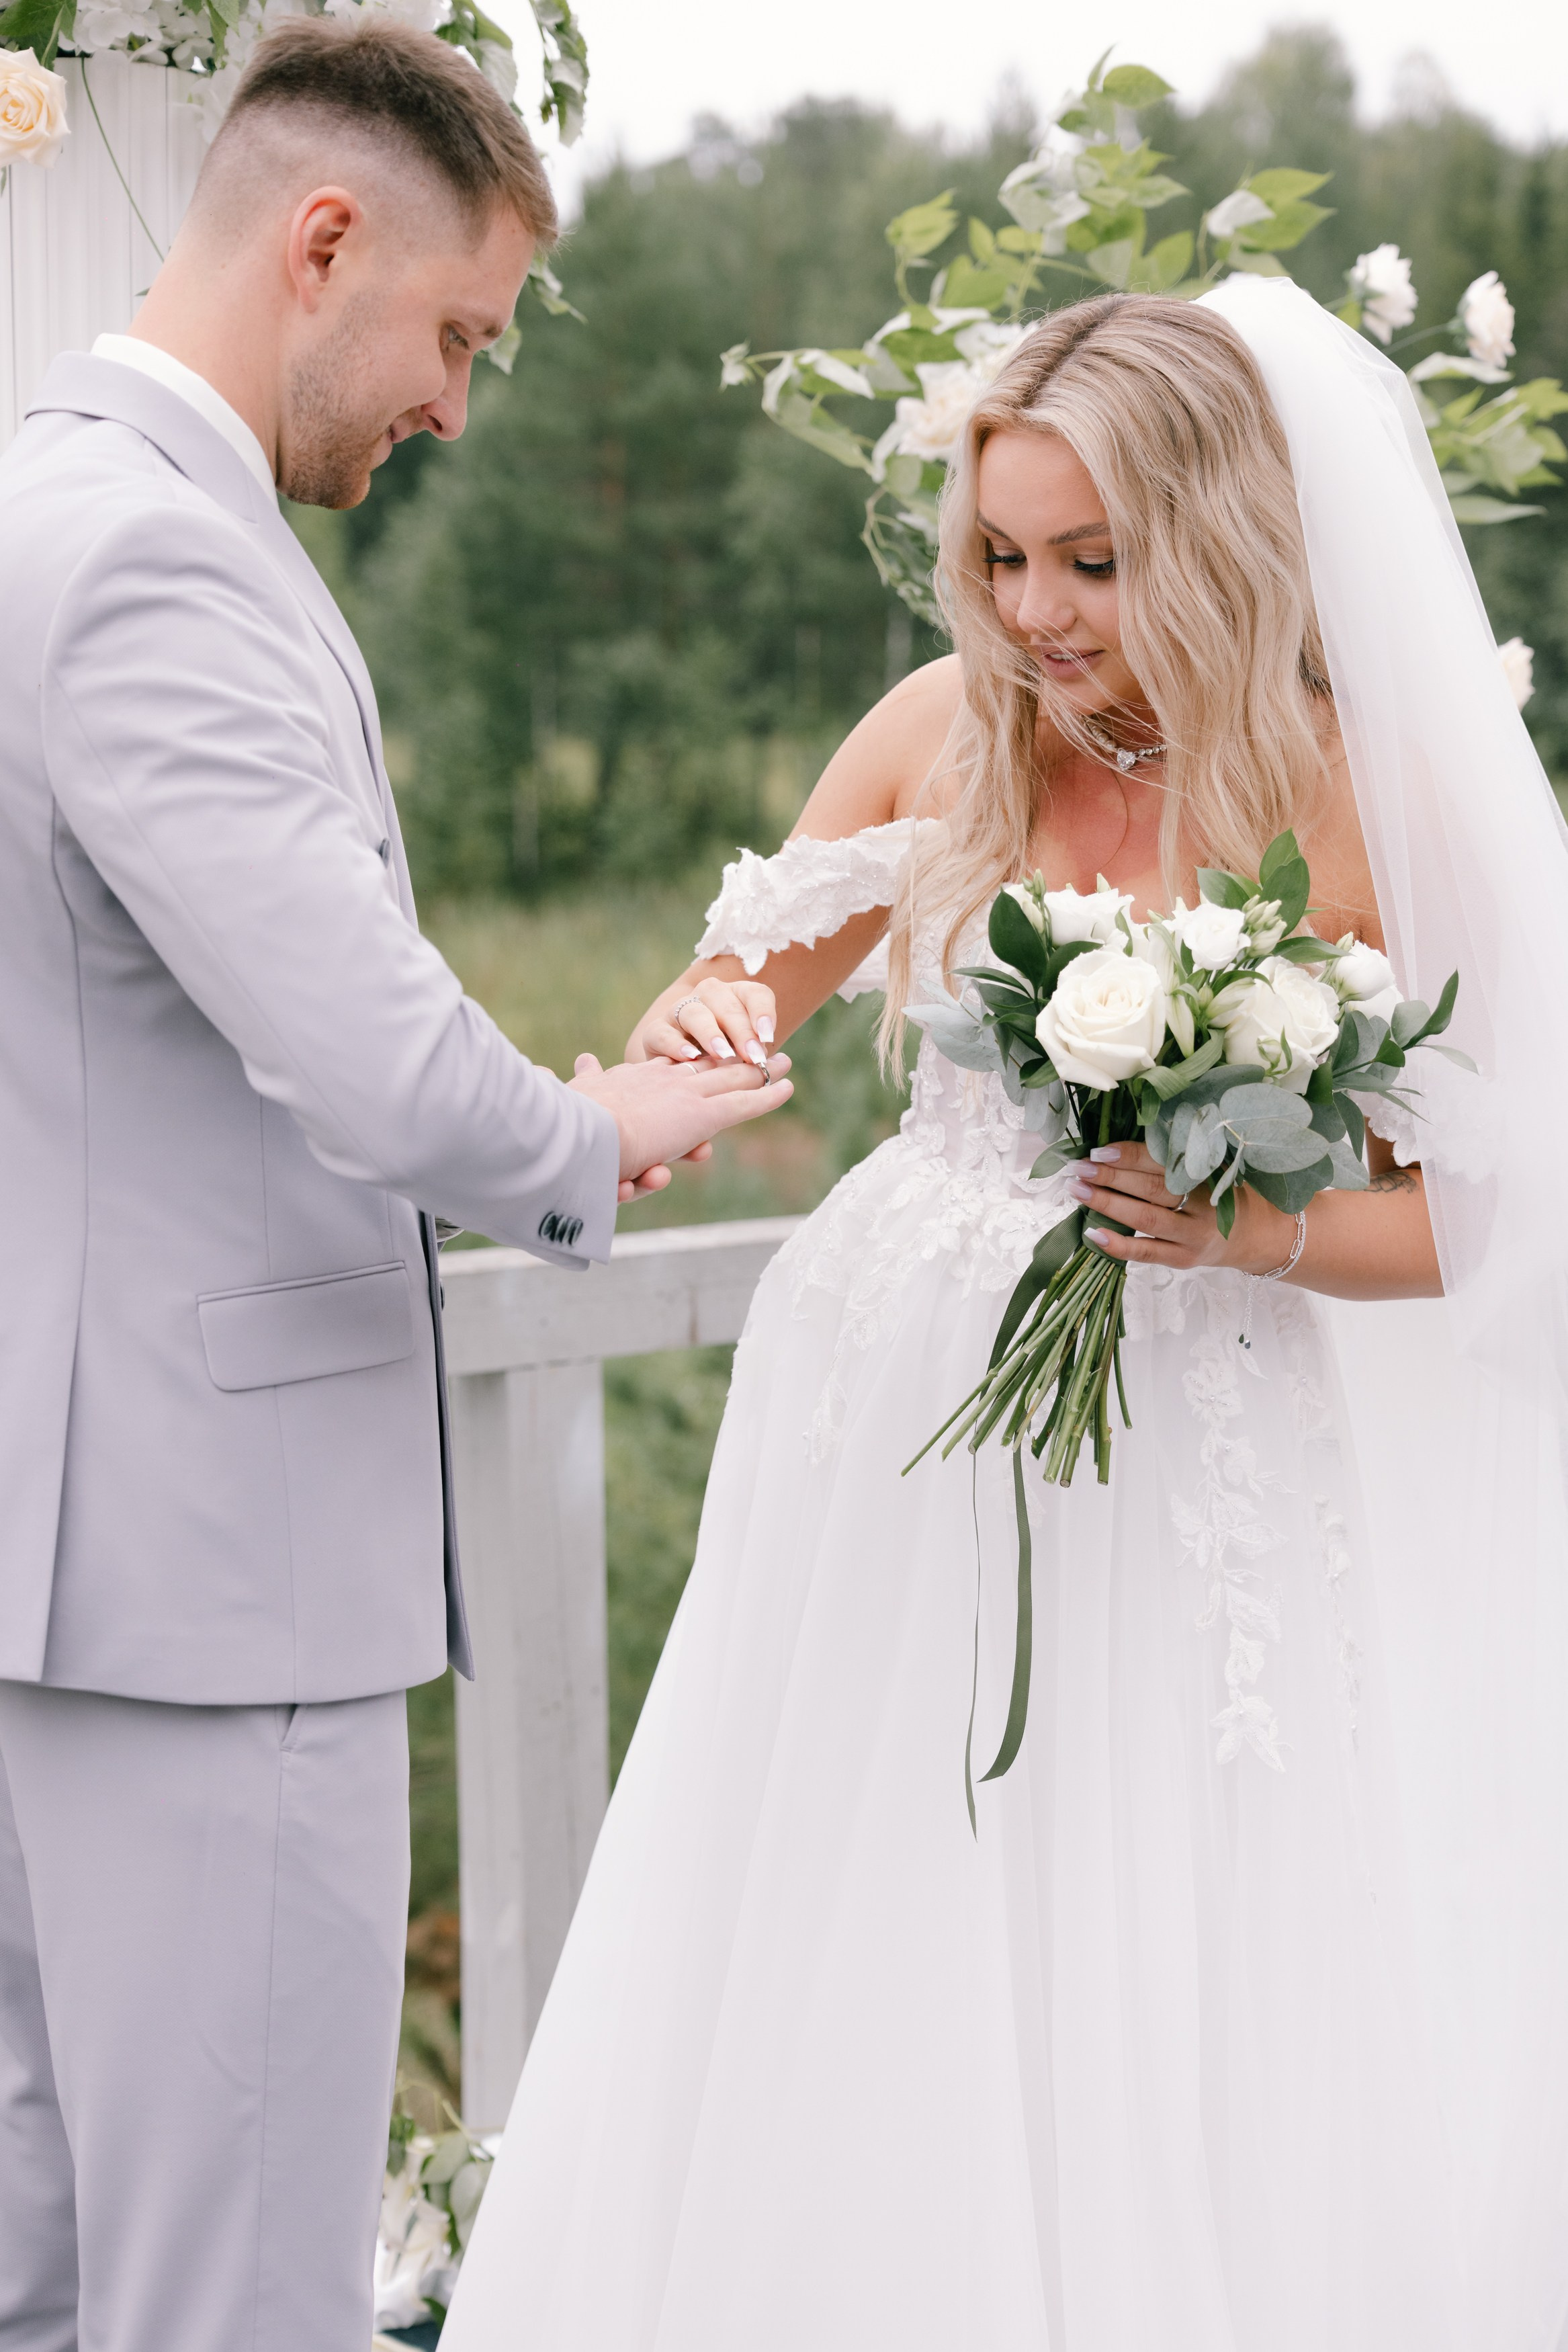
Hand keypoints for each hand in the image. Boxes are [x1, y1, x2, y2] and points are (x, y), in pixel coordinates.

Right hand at [569, 1048, 791, 1201]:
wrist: (579, 1136)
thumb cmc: (569, 1124)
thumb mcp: (578, 1095)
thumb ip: (585, 1078)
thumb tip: (582, 1059)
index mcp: (635, 1080)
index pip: (671, 1068)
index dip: (692, 1061)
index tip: (704, 1056)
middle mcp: (664, 1081)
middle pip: (707, 1065)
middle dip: (734, 1057)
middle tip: (757, 1048)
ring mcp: (685, 1096)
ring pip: (733, 1077)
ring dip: (760, 1070)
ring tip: (784, 1061)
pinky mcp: (701, 1116)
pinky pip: (743, 1103)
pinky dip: (767, 1095)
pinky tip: (787, 1087)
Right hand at [632, 976, 776, 1070]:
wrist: (681, 1074)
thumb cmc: (723, 1063)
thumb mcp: (744, 1056)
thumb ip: (756, 1054)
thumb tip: (777, 1065)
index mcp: (737, 997)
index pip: (754, 994)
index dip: (762, 1012)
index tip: (768, 1036)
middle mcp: (708, 997)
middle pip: (726, 1004)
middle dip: (741, 1030)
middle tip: (752, 1056)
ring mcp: (680, 1011)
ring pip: (695, 1013)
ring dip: (710, 1033)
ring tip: (722, 1054)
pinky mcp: (656, 1031)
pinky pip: (663, 1032)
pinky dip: (675, 1044)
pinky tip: (690, 1057)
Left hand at [1063, 1141, 1299, 1274]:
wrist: (1252, 1234)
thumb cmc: (1219, 1190)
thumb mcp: (1210, 1166)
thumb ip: (1176, 1155)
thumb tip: (1120, 1140)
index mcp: (1208, 1173)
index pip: (1164, 1162)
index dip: (1131, 1155)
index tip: (1100, 1149)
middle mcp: (1202, 1204)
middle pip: (1151, 1189)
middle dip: (1111, 1177)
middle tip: (1079, 1168)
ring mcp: (1193, 1235)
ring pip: (1146, 1219)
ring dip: (1108, 1204)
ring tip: (1078, 1191)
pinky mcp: (1184, 1259)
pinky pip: (1147, 1252)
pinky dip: (1118, 1245)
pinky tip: (1093, 1233)